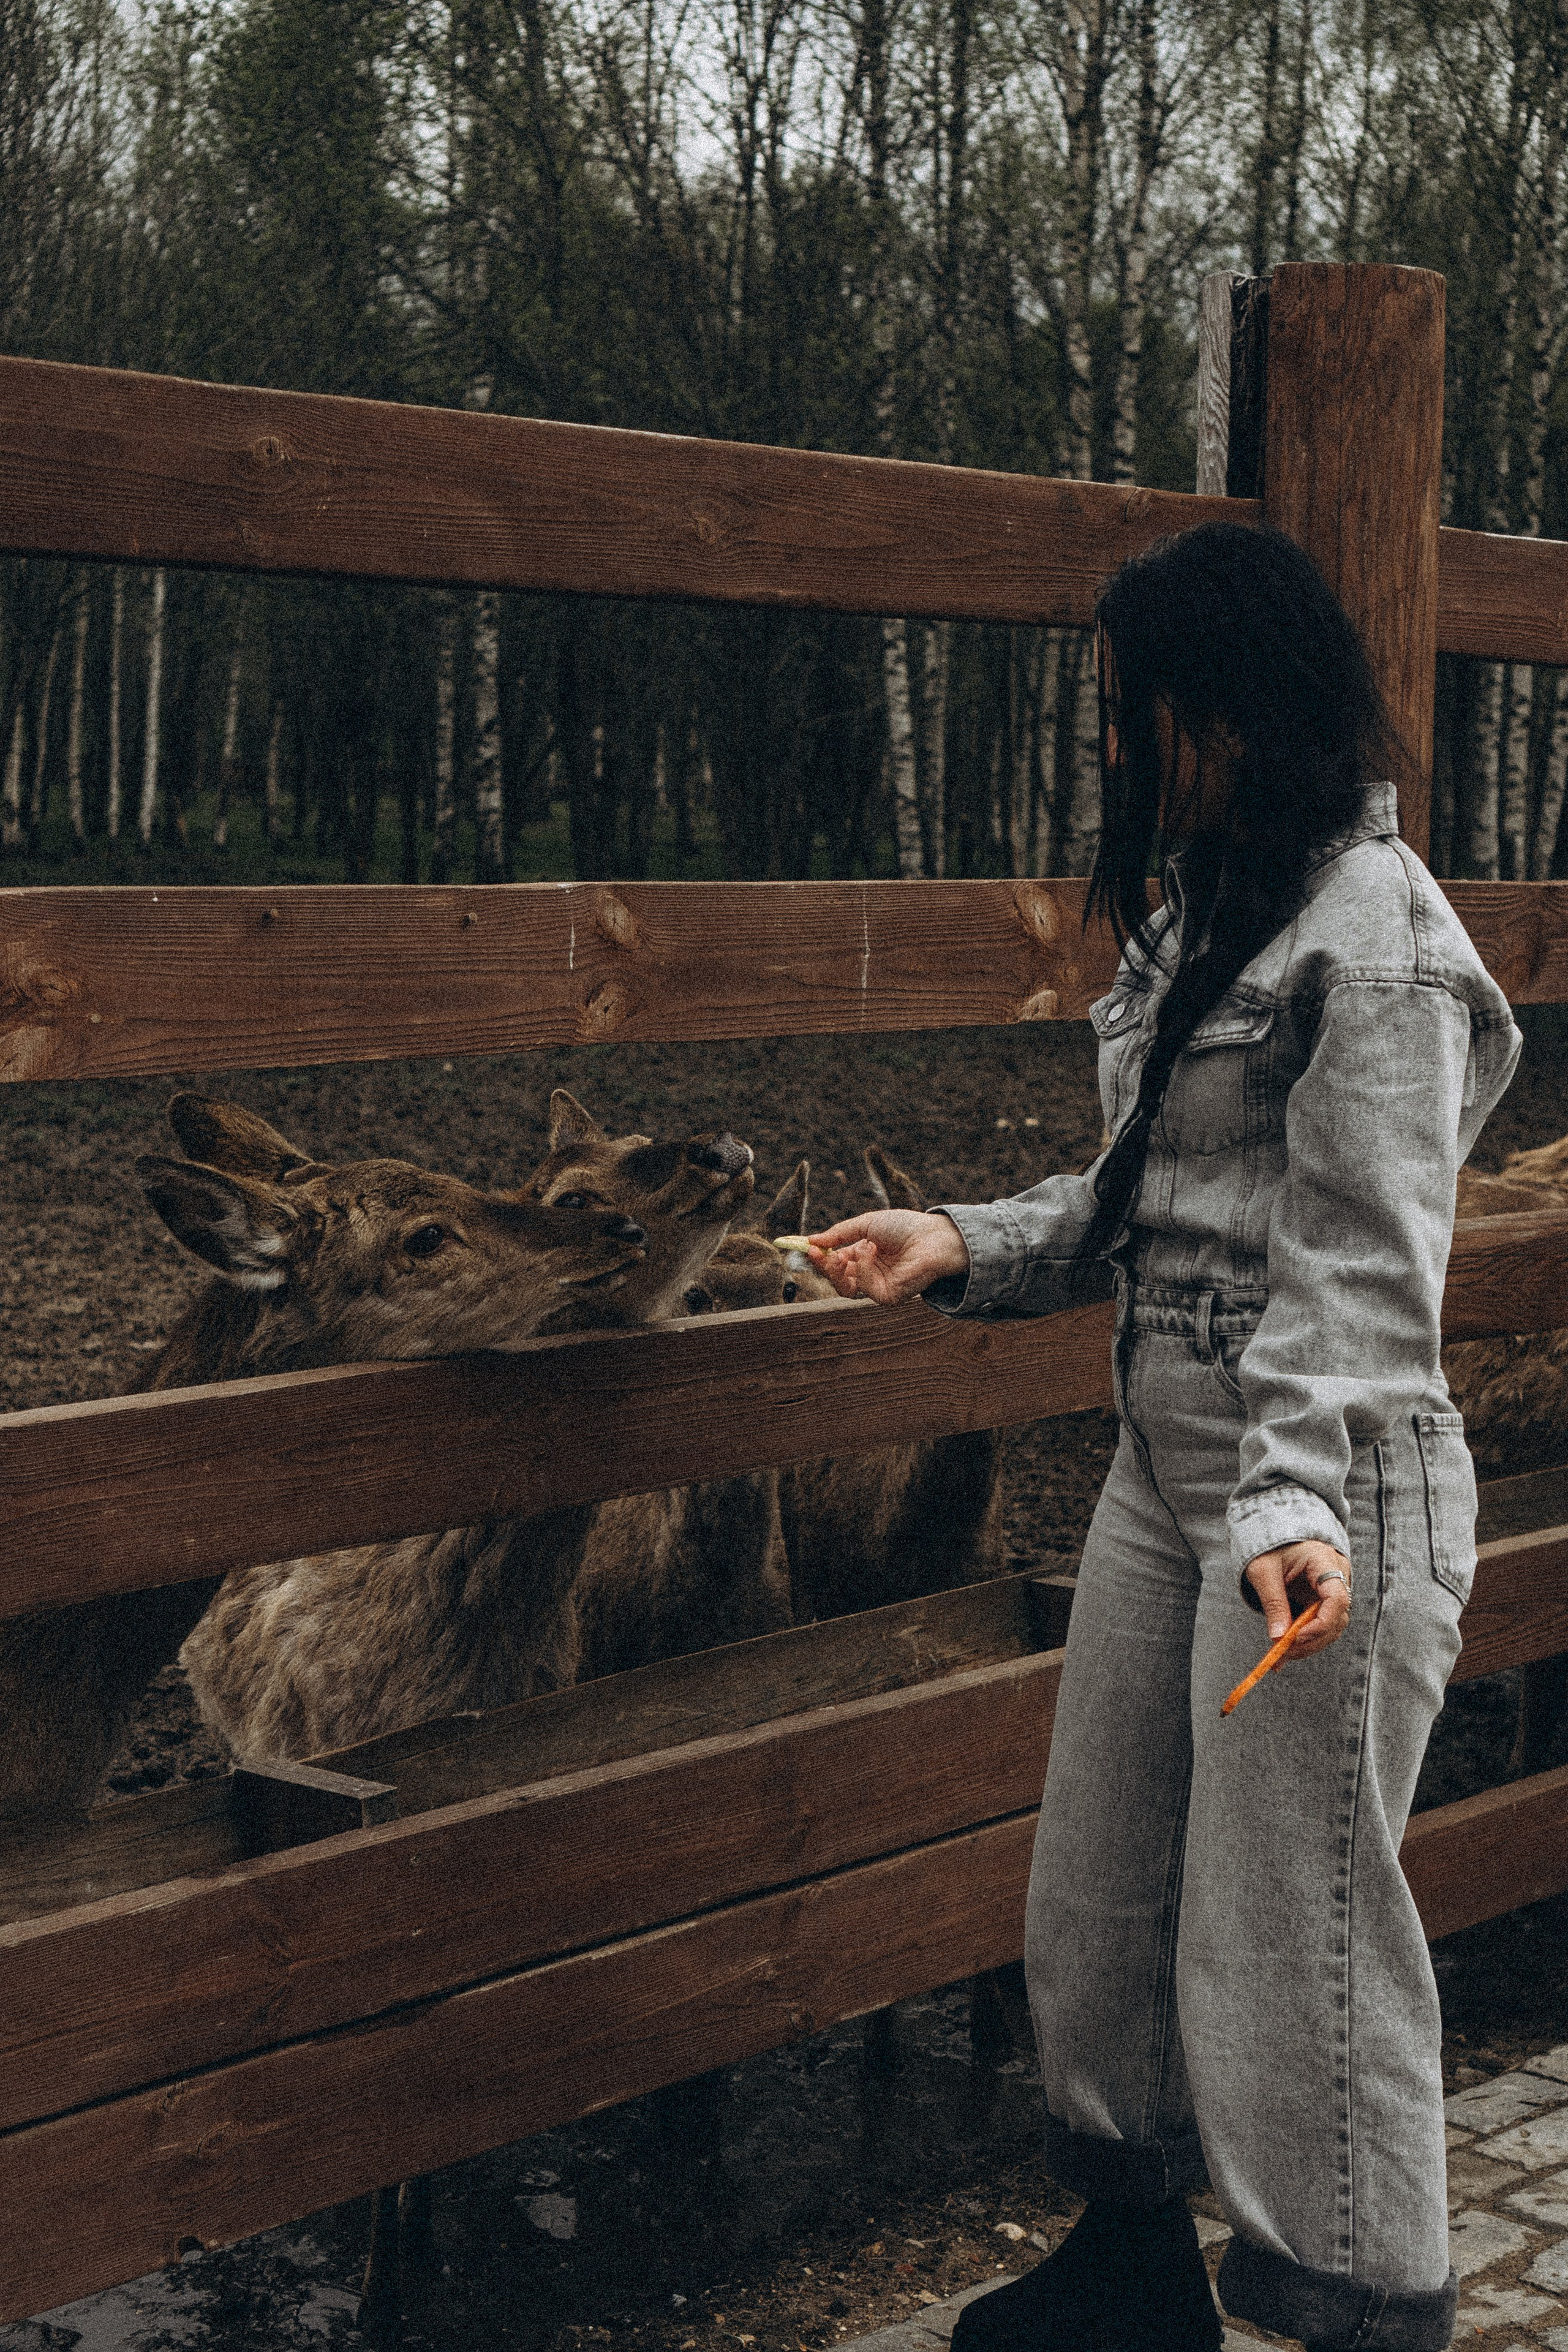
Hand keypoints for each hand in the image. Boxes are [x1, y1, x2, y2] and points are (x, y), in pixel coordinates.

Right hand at [806, 1210, 969, 1304]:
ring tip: (841, 1253)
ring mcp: (879, 1286)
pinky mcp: (889, 1297)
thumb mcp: (866, 1223)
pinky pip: (865, 1289)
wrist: (934, 1237)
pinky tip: (871, 1251)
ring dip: (837, 1270)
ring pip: (845, 1288)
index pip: (835, 1262)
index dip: (820, 1256)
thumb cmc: (905, 1227)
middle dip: (823, 1265)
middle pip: (837, 1278)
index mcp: (864, 1256)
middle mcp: (870, 1273)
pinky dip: (863, 1269)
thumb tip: (811, 1240)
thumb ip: (839, 1233)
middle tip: (814, 1252)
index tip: (806, 1246)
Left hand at [1243, 1540, 1352, 1659]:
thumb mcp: (1263, 1570)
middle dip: (1311, 1640)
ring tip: (1281, 1656)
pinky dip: (1305, 1637)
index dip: (1321, 1623)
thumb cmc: (1268, 1544)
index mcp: (1324, 1560)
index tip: (1297, 1637)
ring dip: (1308, 1643)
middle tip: (1283, 1654)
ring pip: (1331, 1625)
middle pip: (1336, 1618)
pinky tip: (1286, 1650)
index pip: (1337, 1598)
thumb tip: (1278, 1638)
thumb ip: (1273, 1602)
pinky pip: (1320, 1622)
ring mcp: (1333, 1587)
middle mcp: (1336, 1575)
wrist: (1274, 1529)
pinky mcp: (1323, 1598)